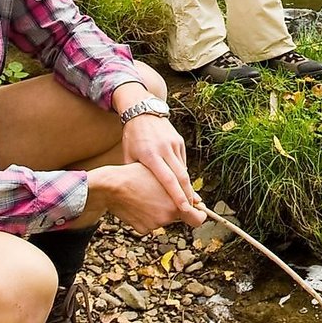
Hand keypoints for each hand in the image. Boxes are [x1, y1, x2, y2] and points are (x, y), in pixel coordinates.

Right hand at [81, 163, 204, 232]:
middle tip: (161, 197)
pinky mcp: (142, 229)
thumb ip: (183, 190)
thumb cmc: (137, 175)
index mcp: (175, 204)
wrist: (112, 186)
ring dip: (157, 211)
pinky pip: (149, 225)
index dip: (199, 216)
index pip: (197, 219)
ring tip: (145, 195)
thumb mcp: (163, 176)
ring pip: (162, 220)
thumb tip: (197, 200)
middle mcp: (167, 217)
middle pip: (177, 217)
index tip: (199, 212)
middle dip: (173, 209)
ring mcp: (154, 225)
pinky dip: (145, 218)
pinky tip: (137, 204)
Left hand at [116, 94, 199, 217]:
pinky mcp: (179, 141)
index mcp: (150, 155)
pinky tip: (182, 185)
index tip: (185, 209)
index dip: (177, 195)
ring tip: (190, 202)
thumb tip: (145, 195)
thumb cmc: (132, 138)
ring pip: (183, 170)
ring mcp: (174, 144)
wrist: (142, 111)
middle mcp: (164, 149)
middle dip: (188, 195)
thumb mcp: (129, 157)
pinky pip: (182, 161)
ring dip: (187, 186)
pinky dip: (182, 174)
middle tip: (193, 210)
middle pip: (181, 176)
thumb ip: (137, 175)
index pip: (167, 179)